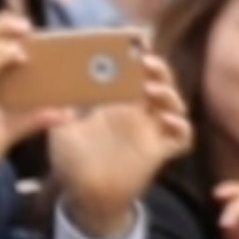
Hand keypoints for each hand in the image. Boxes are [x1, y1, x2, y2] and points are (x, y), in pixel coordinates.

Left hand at [50, 54, 193, 238]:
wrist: (84, 196)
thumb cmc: (73, 161)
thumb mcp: (60, 131)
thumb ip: (59, 110)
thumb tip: (55, 89)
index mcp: (118, 102)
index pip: (136, 72)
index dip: (140, 56)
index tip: (136, 42)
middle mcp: (139, 113)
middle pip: (161, 82)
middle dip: (158, 68)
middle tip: (145, 61)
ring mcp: (152, 131)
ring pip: (175, 105)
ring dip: (169, 93)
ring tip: (151, 88)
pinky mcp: (160, 152)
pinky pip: (182, 137)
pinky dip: (181, 126)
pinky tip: (167, 120)